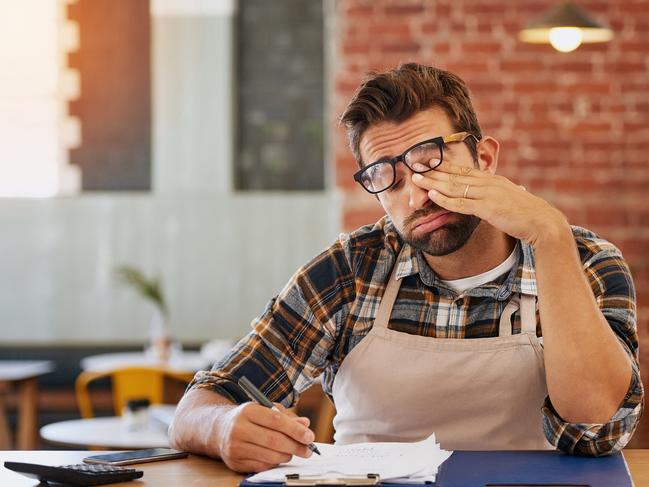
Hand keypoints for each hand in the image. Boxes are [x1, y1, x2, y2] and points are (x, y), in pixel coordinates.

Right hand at [214, 402, 313, 472]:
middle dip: (295, 446)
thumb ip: (286, 417)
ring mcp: (235, 447)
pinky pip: (262, 466)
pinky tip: (278, 456)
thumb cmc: (248, 418)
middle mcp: (239, 428)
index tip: (310, 437)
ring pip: (270, 456)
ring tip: (293, 451)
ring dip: (287, 455)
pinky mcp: (235, 462)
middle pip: (274, 440)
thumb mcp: (265, 409)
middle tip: (308, 450)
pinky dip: (274, 463)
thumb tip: (305, 425)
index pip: (276, 420)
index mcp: (248, 410)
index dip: (295, 430)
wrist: (219, 429)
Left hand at [411, 162, 567, 246]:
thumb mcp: (509, 199)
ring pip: (455, 187)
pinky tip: (432, 195)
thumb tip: (493, 196)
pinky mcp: (488, 208)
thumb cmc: (526, 214)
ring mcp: (488, 194)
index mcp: (493, 179)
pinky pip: (462, 203)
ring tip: (417, 178)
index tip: (428, 162)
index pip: (463, 170)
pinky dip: (446, 199)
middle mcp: (489, 182)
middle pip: (455, 175)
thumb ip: (497, 195)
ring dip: (434, 183)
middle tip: (414, 165)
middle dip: (433, 171)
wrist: (543, 222)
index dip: (444, 166)